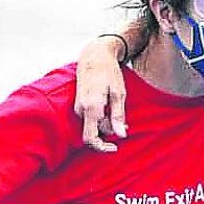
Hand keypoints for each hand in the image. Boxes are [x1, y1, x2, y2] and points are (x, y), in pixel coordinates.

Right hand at [75, 36, 129, 153]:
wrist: (94, 55)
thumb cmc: (109, 72)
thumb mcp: (119, 94)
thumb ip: (118, 116)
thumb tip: (121, 136)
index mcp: (91, 107)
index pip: (91, 138)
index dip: (102, 147)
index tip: (115, 148)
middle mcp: (81, 108)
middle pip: (95, 132)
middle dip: (110, 131)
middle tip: (125, 124)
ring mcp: (78, 106)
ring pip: (94, 124)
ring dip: (107, 123)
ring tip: (118, 110)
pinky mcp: (79, 103)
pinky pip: (91, 117)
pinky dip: (102, 117)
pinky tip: (111, 108)